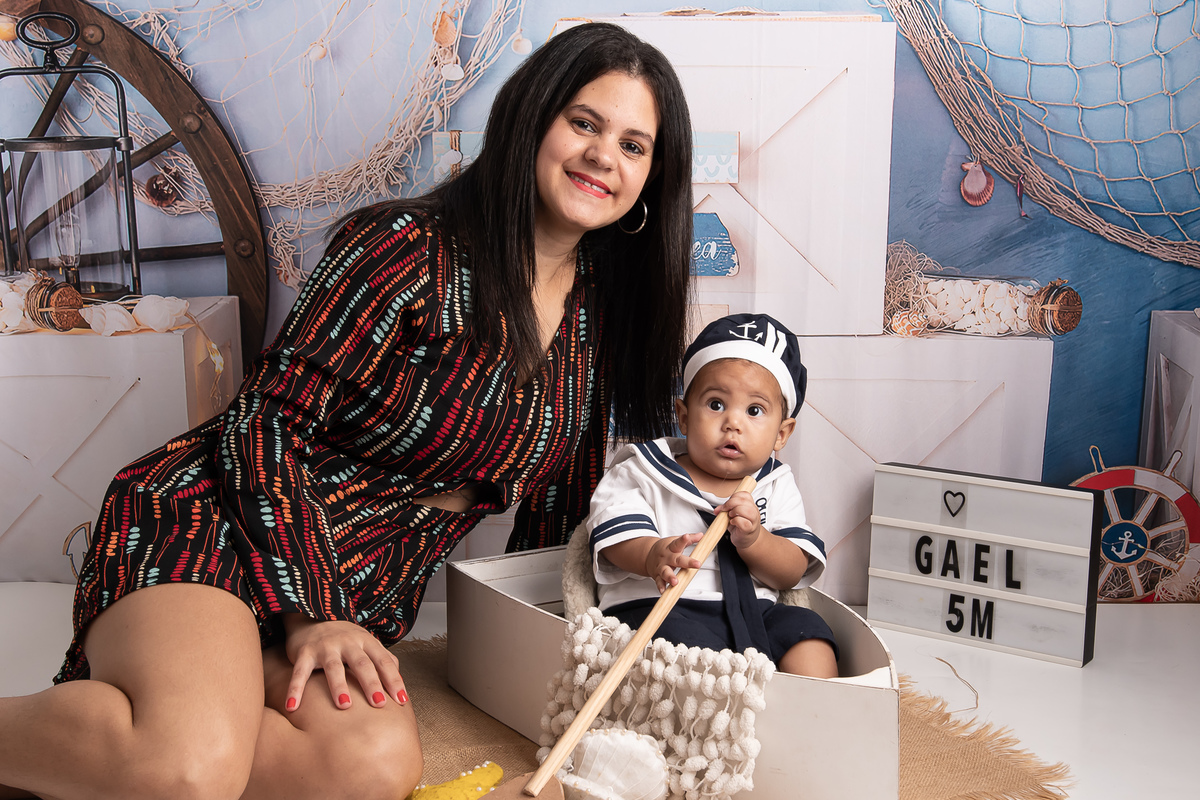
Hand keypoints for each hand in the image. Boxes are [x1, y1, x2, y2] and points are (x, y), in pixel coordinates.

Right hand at [282, 615, 407, 711]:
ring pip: (334, 667)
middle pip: (362, 664)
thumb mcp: (366, 643)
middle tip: (379, 703)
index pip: (384, 661)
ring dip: (339, 686)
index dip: (394, 680)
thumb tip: (400, 683)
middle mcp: (348, 642)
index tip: (402, 701)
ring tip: (345, 705)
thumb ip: (382, 660)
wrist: (312, 614)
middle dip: (371, 683)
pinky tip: (292, 707)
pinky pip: (300, 672)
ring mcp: (326, 646)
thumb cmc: (344, 637)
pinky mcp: (304, 651)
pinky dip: (295, 689)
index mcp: (366, 641)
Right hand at [645, 533, 703, 592]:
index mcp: (671, 548)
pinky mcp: (657, 575)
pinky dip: (661, 586)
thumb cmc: (665, 548)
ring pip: (665, 572)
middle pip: (676, 559)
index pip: (678, 543)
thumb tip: (701, 535)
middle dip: (686, 562)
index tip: (687, 537)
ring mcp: (661, 566)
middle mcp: (666, 557)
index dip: (684, 540)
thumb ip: (689, 539)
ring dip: (670, 577)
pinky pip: (659, 581)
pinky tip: (663, 591)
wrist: (647, 555)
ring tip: (675, 582)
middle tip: (696, 564)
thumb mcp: (675, 541)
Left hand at [716, 491, 763, 548]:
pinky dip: (735, 521)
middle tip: (725, 510)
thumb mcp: (733, 515)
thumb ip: (726, 509)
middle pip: (744, 500)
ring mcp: (753, 521)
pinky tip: (733, 523)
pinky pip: (743, 522)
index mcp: (751, 505)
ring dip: (734, 511)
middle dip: (730, 503)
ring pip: (746, 510)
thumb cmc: (740, 527)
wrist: (746, 540)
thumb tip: (717, 509)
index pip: (744, 495)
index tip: (726, 504)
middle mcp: (754, 511)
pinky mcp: (749, 529)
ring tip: (731, 516)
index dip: (734, 497)